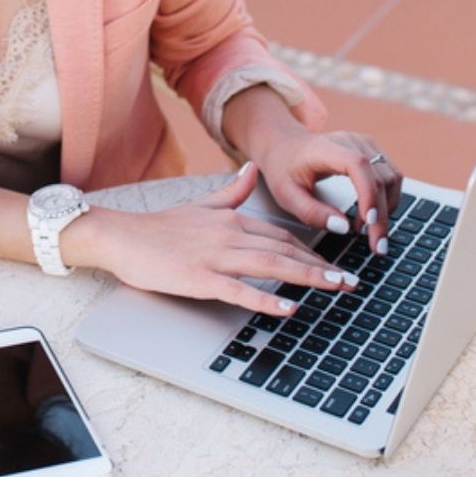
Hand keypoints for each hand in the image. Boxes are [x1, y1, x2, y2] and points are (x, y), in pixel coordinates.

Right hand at [80, 163, 358, 315]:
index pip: (282, 237)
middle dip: (323, 267)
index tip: (337, 266)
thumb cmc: (160, 226)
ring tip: (337, 289)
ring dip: (309, 277)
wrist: (122, 236)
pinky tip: (288, 308)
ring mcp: (214, 256)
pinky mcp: (199, 278)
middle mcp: (229, 234)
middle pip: (285, 251)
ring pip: (271, 266)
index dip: (314, 253)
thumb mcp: (201, 204)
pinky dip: (266, 299)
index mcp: (232, 219)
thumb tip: (253, 168)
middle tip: (353, 282)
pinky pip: (239, 289)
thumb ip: (232, 191)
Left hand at [253, 129, 402, 254]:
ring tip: (371, 233)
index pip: (357, 164)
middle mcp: (349, 141)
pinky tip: (372, 216)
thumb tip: (344, 228)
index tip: (368, 222)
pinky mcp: (372, 151)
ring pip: (392, 178)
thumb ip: (312, 212)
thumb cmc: (283, 168)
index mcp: (324, 148)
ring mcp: (364, 143)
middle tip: (377, 246)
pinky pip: (392, 176)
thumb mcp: (286, 195)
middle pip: (379, 176)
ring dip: (388, 209)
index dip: (368, 193)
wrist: (283, 145)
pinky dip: (388, 199)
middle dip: (381, 215)